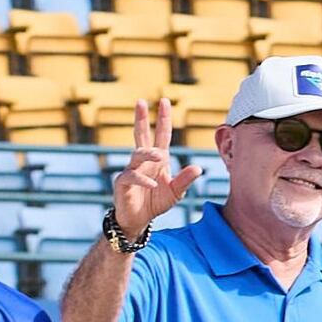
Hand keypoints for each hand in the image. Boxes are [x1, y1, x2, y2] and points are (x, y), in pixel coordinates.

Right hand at [109, 95, 198, 241]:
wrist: (139, 220)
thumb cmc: (156, 202)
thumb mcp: (176, 191)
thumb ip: (185, 180)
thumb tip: (198, 168)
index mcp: (157, 159)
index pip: (161, 135)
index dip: (163, 119)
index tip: (164, 101)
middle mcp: (143, 161)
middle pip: (141, 135)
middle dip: (141, 119)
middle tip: (141, 102)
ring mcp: (131, 170)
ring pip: (136, 155)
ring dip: (148, 154)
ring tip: (160, 156)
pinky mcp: (122, 183)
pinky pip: (131, 176)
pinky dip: (142, 179)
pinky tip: (153, 184)